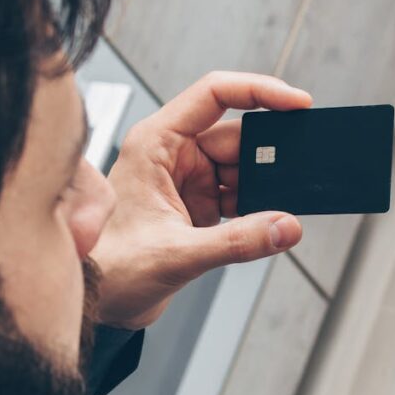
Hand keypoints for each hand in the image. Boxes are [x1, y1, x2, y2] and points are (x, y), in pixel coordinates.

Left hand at [91, 70, 312, 329]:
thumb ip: (238, 241)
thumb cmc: (110, 268)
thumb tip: (287, 227)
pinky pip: (239, 198)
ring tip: (278, 210)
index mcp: (156, 143)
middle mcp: (172, 156)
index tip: (298, 103)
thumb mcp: (178, 254)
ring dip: (264, 189)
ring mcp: (186, 182)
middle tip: (297, 174)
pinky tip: (267, 224)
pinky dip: (257, 210)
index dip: (260, 91)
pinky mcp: (197, 207)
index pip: (215, 94)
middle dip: (269, 156)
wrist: (96, 302)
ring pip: (242, 170)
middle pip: (236, 137)